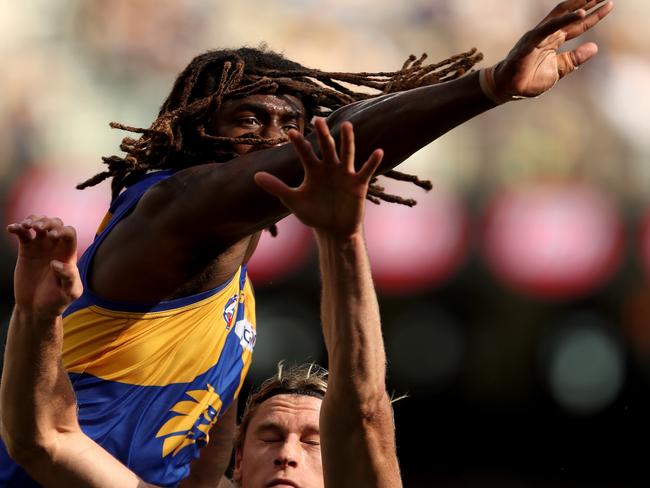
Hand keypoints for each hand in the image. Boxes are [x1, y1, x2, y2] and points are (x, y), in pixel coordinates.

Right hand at [7, 216, 81, 318]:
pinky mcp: (26, 250)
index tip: (53, 236)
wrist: (36, 307)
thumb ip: (69, 278)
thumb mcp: (69, 293)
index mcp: (68, 254)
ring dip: (33, 220)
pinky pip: (22, 234)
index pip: (69, 233)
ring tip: (26, 226)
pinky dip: (17, 227)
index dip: (62, 230)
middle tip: (38, 229)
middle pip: (55, 223)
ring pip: (38, 224)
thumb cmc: (57, 301)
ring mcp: (40, 247)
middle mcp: (56, 247)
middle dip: (47, 222)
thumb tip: (56, 263)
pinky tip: (12, 228)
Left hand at [254, 118, 382, 236]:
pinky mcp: (358, 184)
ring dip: (347, 140)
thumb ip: (277, 187)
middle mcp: (330, 167)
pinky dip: (372, 162)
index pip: (305, 152)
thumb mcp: (293, 201)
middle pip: (326, 147)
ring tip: (346, 125)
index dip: (299, 143)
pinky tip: (378, 151)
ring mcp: (345, 174)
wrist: (333, 230)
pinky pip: (367, 170)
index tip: (290, 132)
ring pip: (346, 153)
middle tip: (317, 120)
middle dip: (322, 134)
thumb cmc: (314, 214)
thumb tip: (255, 176)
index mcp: (314, 170)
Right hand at [494, 0, 613, 98]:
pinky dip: (565, 19)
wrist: (508, 89)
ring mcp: (538, 36)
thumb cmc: (528, 80)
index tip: (609, 4)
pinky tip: (580, 13)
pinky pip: (549, 27)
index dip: (594, 16)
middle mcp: (547, 34)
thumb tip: (595, 47)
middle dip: (588, 2)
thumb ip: (575, 59)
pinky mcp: (530, 41)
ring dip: (579, 5)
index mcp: (554, 40)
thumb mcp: (559, 70)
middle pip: (571, 13)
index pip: (578, 25)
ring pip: (561, 15)